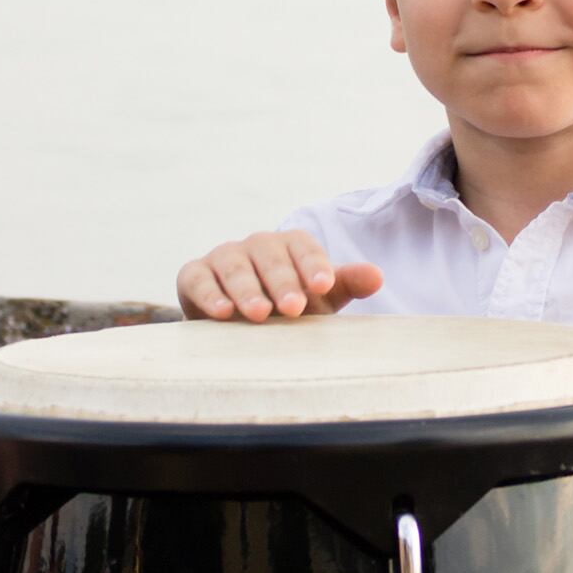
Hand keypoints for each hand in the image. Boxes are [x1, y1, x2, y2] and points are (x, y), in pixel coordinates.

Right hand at [176, 231, 383, 320]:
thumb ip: (345, 285)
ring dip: (248, 290)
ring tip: (261, 313)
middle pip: (270, 256)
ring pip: (235, 266)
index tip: (325, 285)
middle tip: (295, 308)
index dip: (314, 264)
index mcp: (289, 246)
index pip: (303, 247)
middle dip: (283, 282)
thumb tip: (378, 276)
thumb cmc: (287, 308)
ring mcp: (223, 258)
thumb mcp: (319, 300)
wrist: (241, 327)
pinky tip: (223, 312)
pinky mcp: (194, 275)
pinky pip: (199, 280)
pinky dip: (210, 294)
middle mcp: (256, 246)